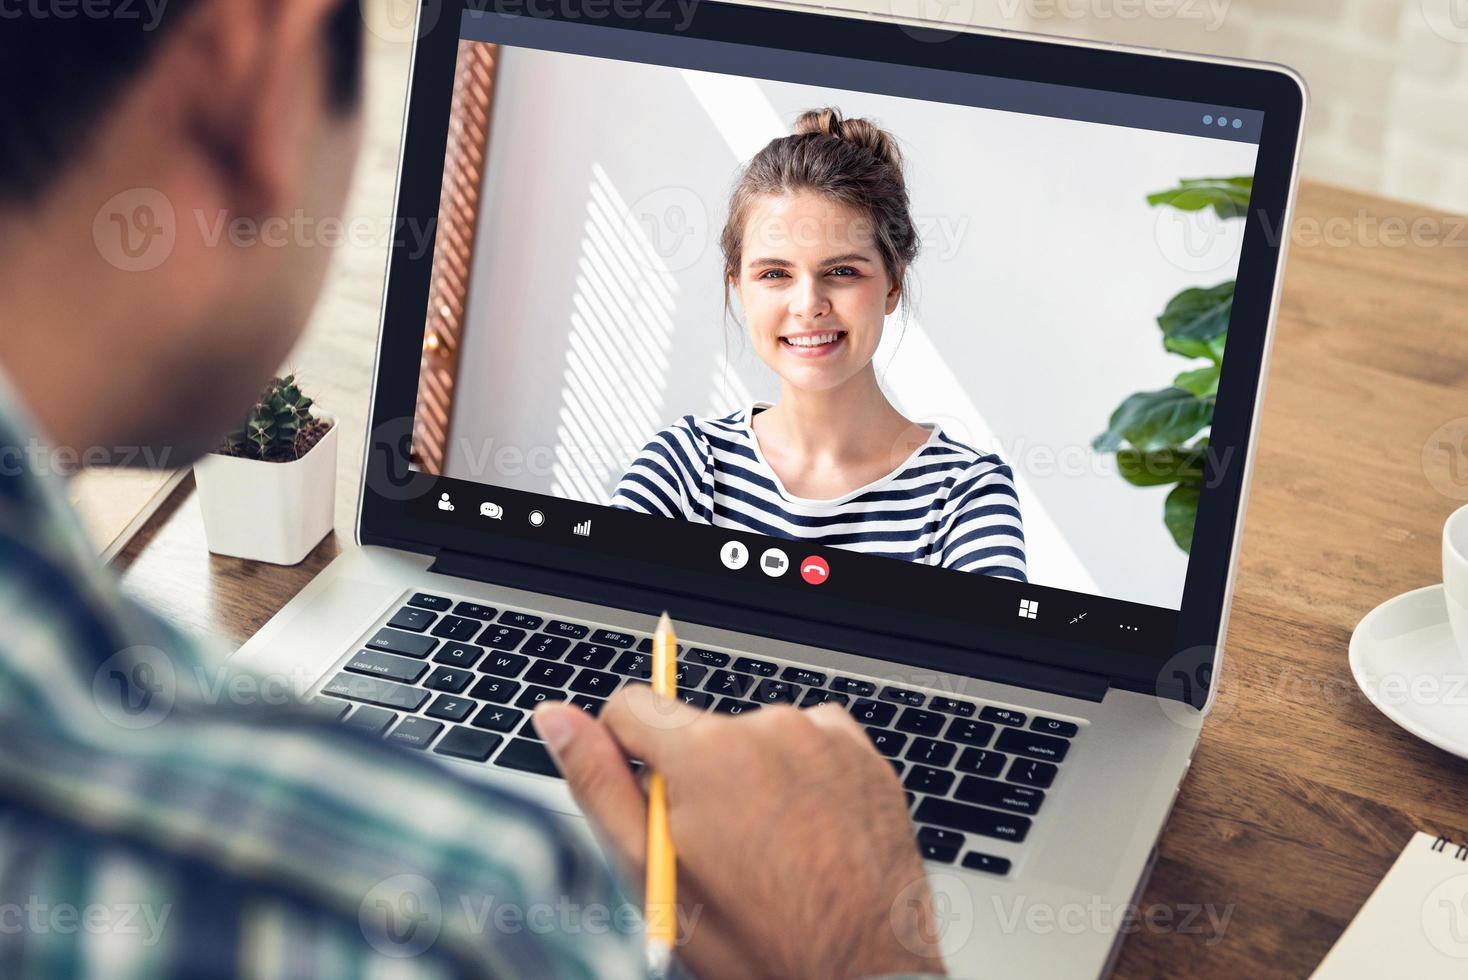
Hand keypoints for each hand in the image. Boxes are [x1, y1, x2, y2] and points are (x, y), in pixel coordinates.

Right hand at [533, 686, 946, 979]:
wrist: (861, 973)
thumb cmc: (755, 938)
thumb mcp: (654, 874)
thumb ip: (598, 783)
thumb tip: (554, 716)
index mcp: (706, 752)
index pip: (632, 704)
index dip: (624, 753)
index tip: (647, 801)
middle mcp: (768, 726)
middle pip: (695, 729)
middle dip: (693, 778)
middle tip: (717, 852)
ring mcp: (823, 737)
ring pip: (753, 739)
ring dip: (749, 778)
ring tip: (769, 852)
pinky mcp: (864, 754)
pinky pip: (810, 744)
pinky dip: (801, 778)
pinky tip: (807, 835)